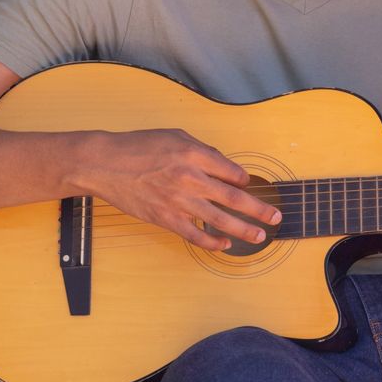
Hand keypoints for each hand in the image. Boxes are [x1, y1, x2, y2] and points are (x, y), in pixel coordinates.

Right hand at [74, 128, 280, 251]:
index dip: (244, 181)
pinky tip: (226, 245)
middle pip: (233, 198)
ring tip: (260, 235)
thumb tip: (226, 168)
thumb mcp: (176, 136)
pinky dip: (212, 241)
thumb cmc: (140, 146)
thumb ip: (203, 151)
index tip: (248, 185)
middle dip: (259, 209)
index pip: (232, 172)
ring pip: (219, 219)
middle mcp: (190, 178)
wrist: (104, 163)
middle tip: (276, 216)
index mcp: (195, 155)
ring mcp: (178, 201)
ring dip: (243, 229)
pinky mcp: (164, 218)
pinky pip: (194, 234)